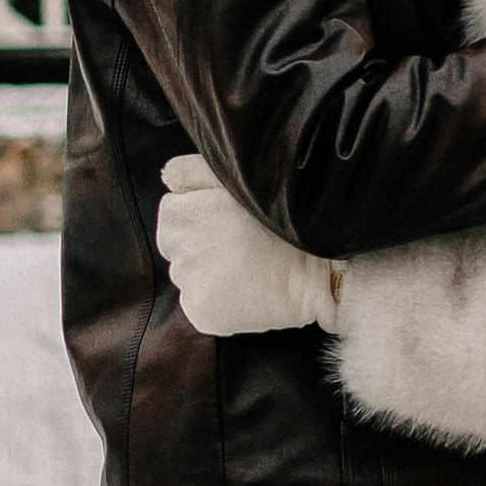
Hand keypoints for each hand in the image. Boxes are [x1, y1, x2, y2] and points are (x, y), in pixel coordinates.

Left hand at [156, 154, 343, 335]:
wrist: (319, 269)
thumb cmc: (283, 215)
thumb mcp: (239, 178)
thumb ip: (193, 171)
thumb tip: (167, 178)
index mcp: (179, 215)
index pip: (172, 213)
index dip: (201, 213)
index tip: (228, 218)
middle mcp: (177, 252)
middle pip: (177, 247)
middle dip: (200, 244)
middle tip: (239, 243)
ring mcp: (190, 287)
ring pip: (190, 276)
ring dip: (210, 272)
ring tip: (248, 265)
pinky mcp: (203, 315)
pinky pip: (200, 306)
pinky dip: (218, 301)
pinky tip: (245, 289)